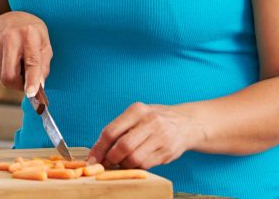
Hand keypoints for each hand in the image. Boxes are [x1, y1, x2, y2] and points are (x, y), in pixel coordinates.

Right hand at [0, 11, 51, 96]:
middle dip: (19, 85)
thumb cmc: (32, 33)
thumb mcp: (45, 43)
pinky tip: (11, 60)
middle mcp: (10, 37)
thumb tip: (38, 86)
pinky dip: (7, 72)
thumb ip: (43, 65)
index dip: (32, 79)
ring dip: (14, 78)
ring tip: (20, 63)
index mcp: (29, 34)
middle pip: (10, 75)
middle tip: (28, 82)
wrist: (9, 20)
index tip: (31, 93)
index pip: (31, 61)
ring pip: (4, 77)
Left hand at [87, 103, 206, 169]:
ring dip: (123, 165)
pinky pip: (145, 165)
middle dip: (110, 159)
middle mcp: (150, 121)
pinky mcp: (168, 151)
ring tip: (121, 162)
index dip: (99, 148)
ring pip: (134, 159)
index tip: (91, 159)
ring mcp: (161, 137)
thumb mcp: (138, 115)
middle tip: (105, 163)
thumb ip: (119, 129)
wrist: (187, 123)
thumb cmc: (155, 119)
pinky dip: (135, 167)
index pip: (111, 131)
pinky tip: (135, 162)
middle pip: (122, 147)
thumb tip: (98, 151)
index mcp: (137, 110)